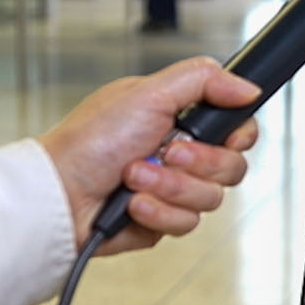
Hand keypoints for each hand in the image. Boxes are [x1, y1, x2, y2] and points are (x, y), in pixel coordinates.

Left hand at [38, 56, 260, 254]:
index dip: (238, 136)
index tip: (224, 136)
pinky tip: (131, 203)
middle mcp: (181, 154)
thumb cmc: (89, 140)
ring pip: (209, 199)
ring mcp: (172, 190)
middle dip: (197, 163)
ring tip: (133, 177)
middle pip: (231, 167)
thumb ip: (205, 79)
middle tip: (166, 152)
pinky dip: (156, 213)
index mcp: (182, 119)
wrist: (55, 194)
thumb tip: (249, 87)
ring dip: (169, 187)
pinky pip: (184, 225)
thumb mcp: (148, 92)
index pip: (239, 129)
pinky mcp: (160, 222)